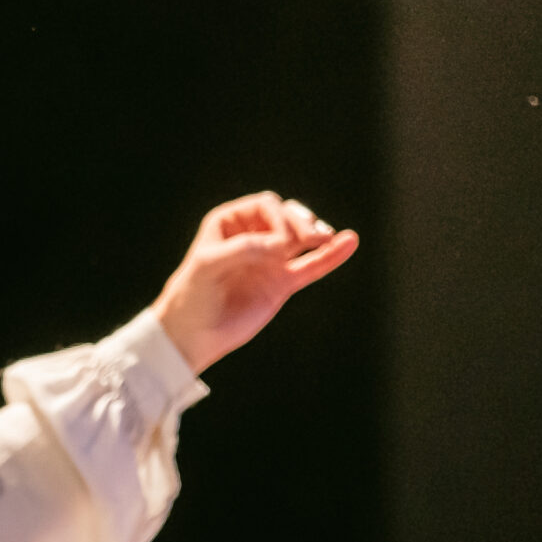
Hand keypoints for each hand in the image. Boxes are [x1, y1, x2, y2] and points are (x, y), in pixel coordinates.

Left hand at [150, 192, 358, 373]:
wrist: (194, 335)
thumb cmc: (192, 296)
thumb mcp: (207, 266)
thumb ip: (242, 250)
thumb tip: (282, 244)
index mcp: (230, 223)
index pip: (265, 206)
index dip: (278, 219)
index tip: (278, 245)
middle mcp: (253, 237)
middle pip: (288, 217)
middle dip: (301, 223)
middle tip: (310, 238)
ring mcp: (270, 260)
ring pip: (301, 239)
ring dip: (318, 234)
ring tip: (329, 238)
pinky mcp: (282, 283)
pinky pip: (311, 266)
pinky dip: (330, 256)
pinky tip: (349, 243)